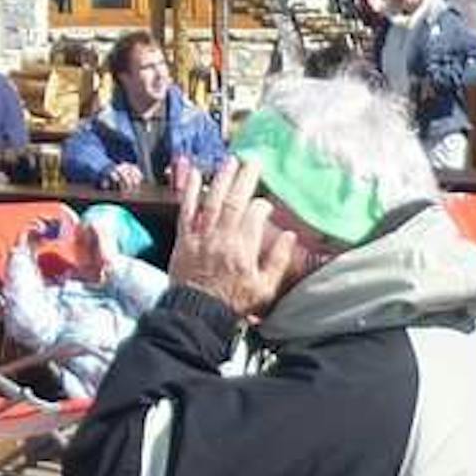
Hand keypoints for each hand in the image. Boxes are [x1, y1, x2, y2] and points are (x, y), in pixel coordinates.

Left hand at [167, 158, 293, 320]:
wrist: (198, 314)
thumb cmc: (234, 303)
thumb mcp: (266, 289)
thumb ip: (279, 261)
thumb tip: (291, 235)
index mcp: (244, 249)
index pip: (255, 216)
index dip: (262, 205)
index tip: (266, 204)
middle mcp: (223, 238)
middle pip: (235, 201)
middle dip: (245, 179)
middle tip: (253, 161)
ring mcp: (201, 236)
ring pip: (212, 201)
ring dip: (221, 179)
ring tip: (230, 161)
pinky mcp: (184, 239)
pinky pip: (186, 210)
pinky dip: (189, 191)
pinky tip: (193, 174)